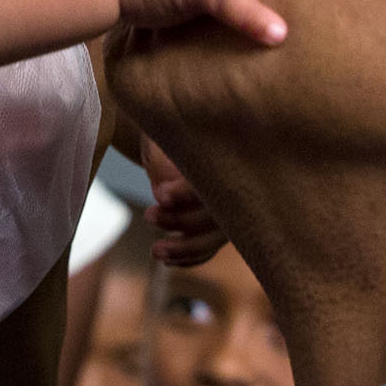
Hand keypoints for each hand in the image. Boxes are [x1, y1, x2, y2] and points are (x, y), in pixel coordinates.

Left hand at [140, 139, 224, 269]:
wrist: (183, 128)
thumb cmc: (170, 125)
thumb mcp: (165, 134)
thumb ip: (164, 158)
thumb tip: (161, 192)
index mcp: (227, 156)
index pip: (213, 182)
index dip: (186, 193)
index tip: (159, 196)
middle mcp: (237, 185)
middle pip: (216, 216)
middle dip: (181, 221)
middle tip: (148, 214)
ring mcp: (232, 209)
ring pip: (214, 239)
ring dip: (184, 249)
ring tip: (155, 251)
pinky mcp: (221, 225)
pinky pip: (211, 248)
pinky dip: (191, 257)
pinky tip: (168, 260)